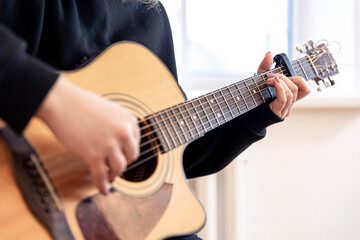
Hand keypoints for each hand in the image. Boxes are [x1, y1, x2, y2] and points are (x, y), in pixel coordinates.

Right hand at [36, 76, 139, 194]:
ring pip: (119, 168)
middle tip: (117, 166)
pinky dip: (103, 186)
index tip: (124, 155)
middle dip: (124, 163)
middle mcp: (123, 133)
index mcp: (128, 120)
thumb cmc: (80, 103)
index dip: (128, 150)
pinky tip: (104, 190)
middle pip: (131, 157)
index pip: (136, 142)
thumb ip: (118, 124)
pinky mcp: (94, 156)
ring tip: (110, 177)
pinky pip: (101, 177)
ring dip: (114, 175)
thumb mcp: (109, 110)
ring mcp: (109, 145)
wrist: (60, 102)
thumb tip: (121, 144)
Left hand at [257, 52, 310, 117]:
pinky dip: (280, 88)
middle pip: (298, 88)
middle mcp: (289, 104)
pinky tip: (274, 82)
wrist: (244, 110)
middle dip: (284, 78)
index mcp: (289, 97)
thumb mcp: (259, 78)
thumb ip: (265, 66)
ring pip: (292, 93)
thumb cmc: (253, 95)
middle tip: (270, 77)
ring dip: (280, 82)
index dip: (297, 79)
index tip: (281, 76)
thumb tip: (269, 54)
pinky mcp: (277, 112)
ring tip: (268, 80)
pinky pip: (284, 98)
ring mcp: (284, 109)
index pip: (305, 89)